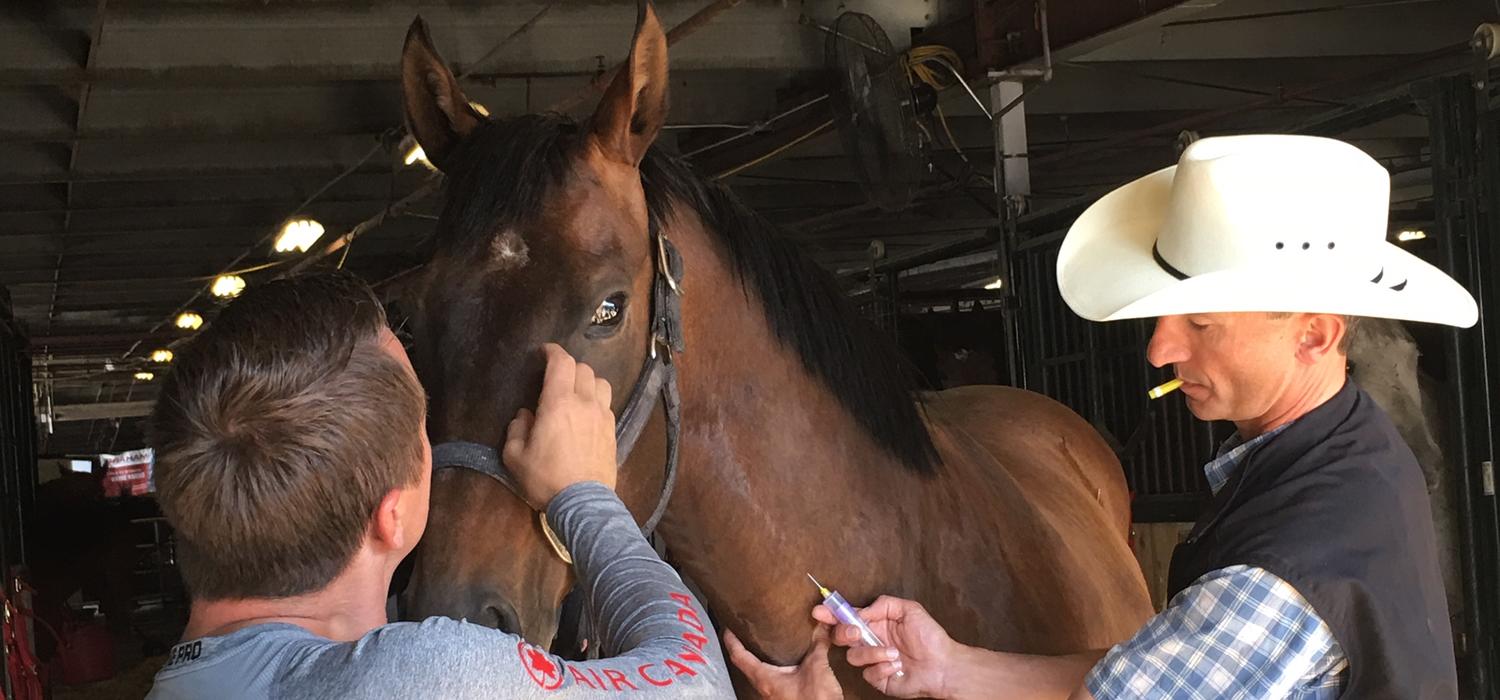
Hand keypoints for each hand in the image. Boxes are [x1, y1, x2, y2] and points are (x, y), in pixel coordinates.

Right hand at [502, 344, 616, 507]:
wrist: (583, 503)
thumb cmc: (545, 478)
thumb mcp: (515, 456)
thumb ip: (516, 429)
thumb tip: (525, 415)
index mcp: (558, 403)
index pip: (561, 363)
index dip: (553, 351)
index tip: (544, 352)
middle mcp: (584, 403)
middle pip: (583, 369)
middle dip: (568, 366)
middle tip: (555, 376)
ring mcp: (603, 416)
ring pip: (601, 383)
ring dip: (587, 380)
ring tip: (576, 391)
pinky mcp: (613, 431)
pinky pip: (607, 404)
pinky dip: (597, 399)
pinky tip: (588, 412)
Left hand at [723, 620, 842, 699]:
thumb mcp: (817, 667)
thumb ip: (818, 645)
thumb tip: (821, 627)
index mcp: (765, 679)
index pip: (739, 657)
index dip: (731, 641)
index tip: (728, 629)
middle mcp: (765, 689)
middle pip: (746, 666)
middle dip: (745, 649)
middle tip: (746, 632)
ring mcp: (773, 695)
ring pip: (760, 674)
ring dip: (760, 659)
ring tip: (765, 644)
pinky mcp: (784, 698)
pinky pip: (773, 681)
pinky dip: (774, 668)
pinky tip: (787, 663)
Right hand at [818, 595, 956, 698]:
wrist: (944, 665)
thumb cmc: (930, 637)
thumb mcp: (909, 610)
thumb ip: (883, 605)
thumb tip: (861, 611)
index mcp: (875, 624)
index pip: (848, 617)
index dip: (832, 614)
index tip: (820, 610)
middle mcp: (870, 641)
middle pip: (841, 637)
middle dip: (844, 633)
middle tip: (857, 632)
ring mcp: (872, 661)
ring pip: (853, 656)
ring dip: (872, 653)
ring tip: (894, 653)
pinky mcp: (877, 679)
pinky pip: (868, 674)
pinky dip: (883, 668)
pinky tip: (897, 666)